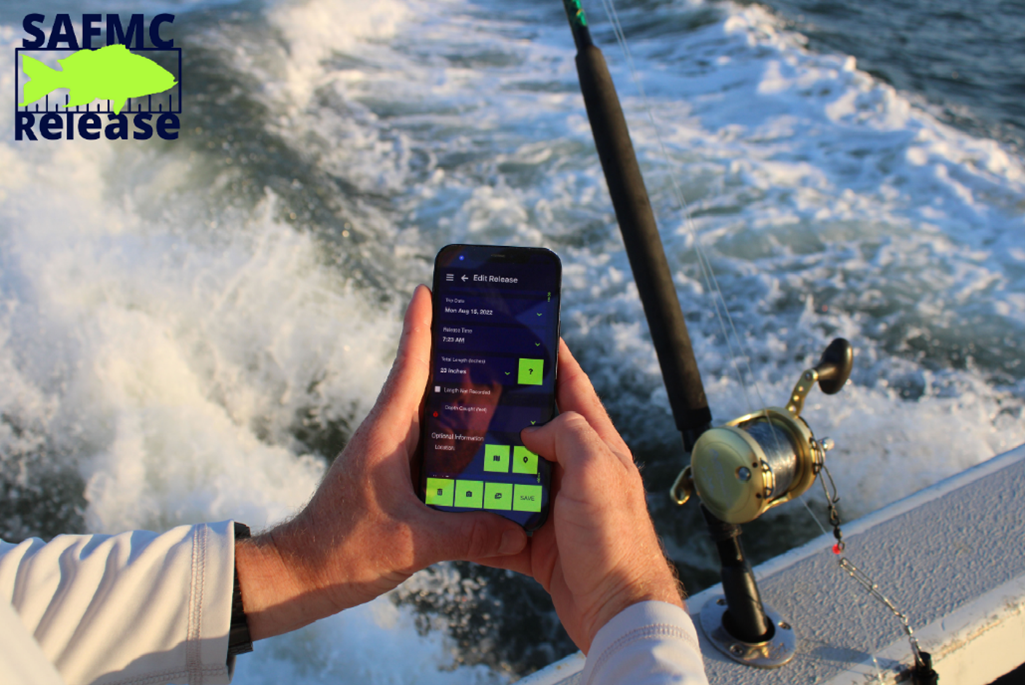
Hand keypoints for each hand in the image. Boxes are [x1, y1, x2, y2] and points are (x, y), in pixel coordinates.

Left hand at [235, 285, 528, 639]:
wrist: (297, 577)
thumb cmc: (340, 552)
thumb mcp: (411, 543)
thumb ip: (466, 532)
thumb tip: (516, 529)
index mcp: (385, 435)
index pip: (407, 368)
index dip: (419, 328)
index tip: (426, 290)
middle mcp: (386, 438)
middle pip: (423, 386)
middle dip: (453, 360)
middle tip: (490, 340)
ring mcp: (386, 459)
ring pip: (428, 421)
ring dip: (457, 405)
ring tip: (499, 391)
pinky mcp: (389, 482)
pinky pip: (428, 452)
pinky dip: (454, 446)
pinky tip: (481, 455)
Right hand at [484, 340, 682, 652]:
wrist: (614, 611)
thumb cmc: (616, 541)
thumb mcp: (596, 473)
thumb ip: (568, 436)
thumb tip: (533, 428)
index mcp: (598, 448)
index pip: (575, 390)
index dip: (555, 359)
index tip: (531, 335)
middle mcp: (577, 472)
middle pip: (537, 430)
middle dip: (507, 411)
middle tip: (472, 390)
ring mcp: (557, 507)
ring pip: (513, 475)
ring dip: (487, 465)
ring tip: (453, 446)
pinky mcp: (538, 540)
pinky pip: (501, 521)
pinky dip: (480, 516)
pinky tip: (456, 508)